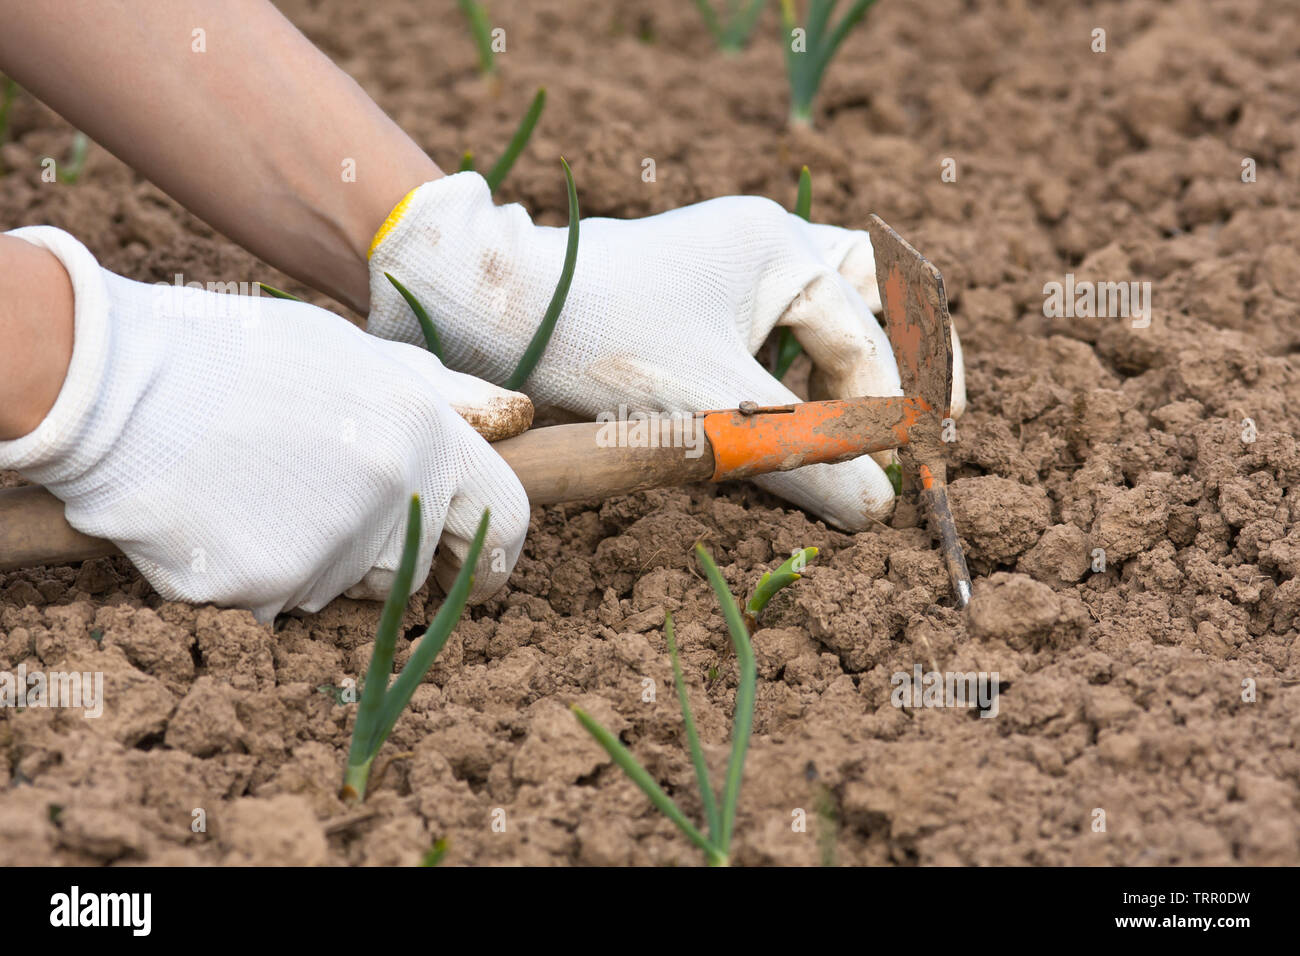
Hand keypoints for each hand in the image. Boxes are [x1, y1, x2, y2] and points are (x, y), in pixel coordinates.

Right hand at [0, 227, 529, 620]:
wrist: (117, 383)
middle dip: (387, 551)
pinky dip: (256, 579)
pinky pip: (282, 605)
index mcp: (425, 433)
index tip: (485, 568)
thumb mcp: (355, 354)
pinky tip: (220, 521)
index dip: (501, 550)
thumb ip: (442, 397)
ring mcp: (331, 548)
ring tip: (258, 492)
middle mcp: (393, 496)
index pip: (507, 517)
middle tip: (318, 502)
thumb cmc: (241, 357)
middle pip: (419, 565)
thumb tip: (514, 420)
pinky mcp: (268, 589)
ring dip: (318, 559)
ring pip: (348, 587)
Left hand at [367, 172, 965, 529]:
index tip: (900, 475)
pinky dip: (798, 379)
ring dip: (853, 372)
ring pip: (823, 316)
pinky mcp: (695, 303)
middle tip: (934, 432)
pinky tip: (796, 425)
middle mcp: (763, 246)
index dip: (889, 412)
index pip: (866, 338)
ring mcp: (727, 270)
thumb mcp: (712, 410)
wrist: (493, 314)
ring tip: (877, 434)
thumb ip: (802, 458)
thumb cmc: (601, 345)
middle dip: (904, 366)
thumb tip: (878, 511)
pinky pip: (772, 336)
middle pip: (871, 299)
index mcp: (780, 250)